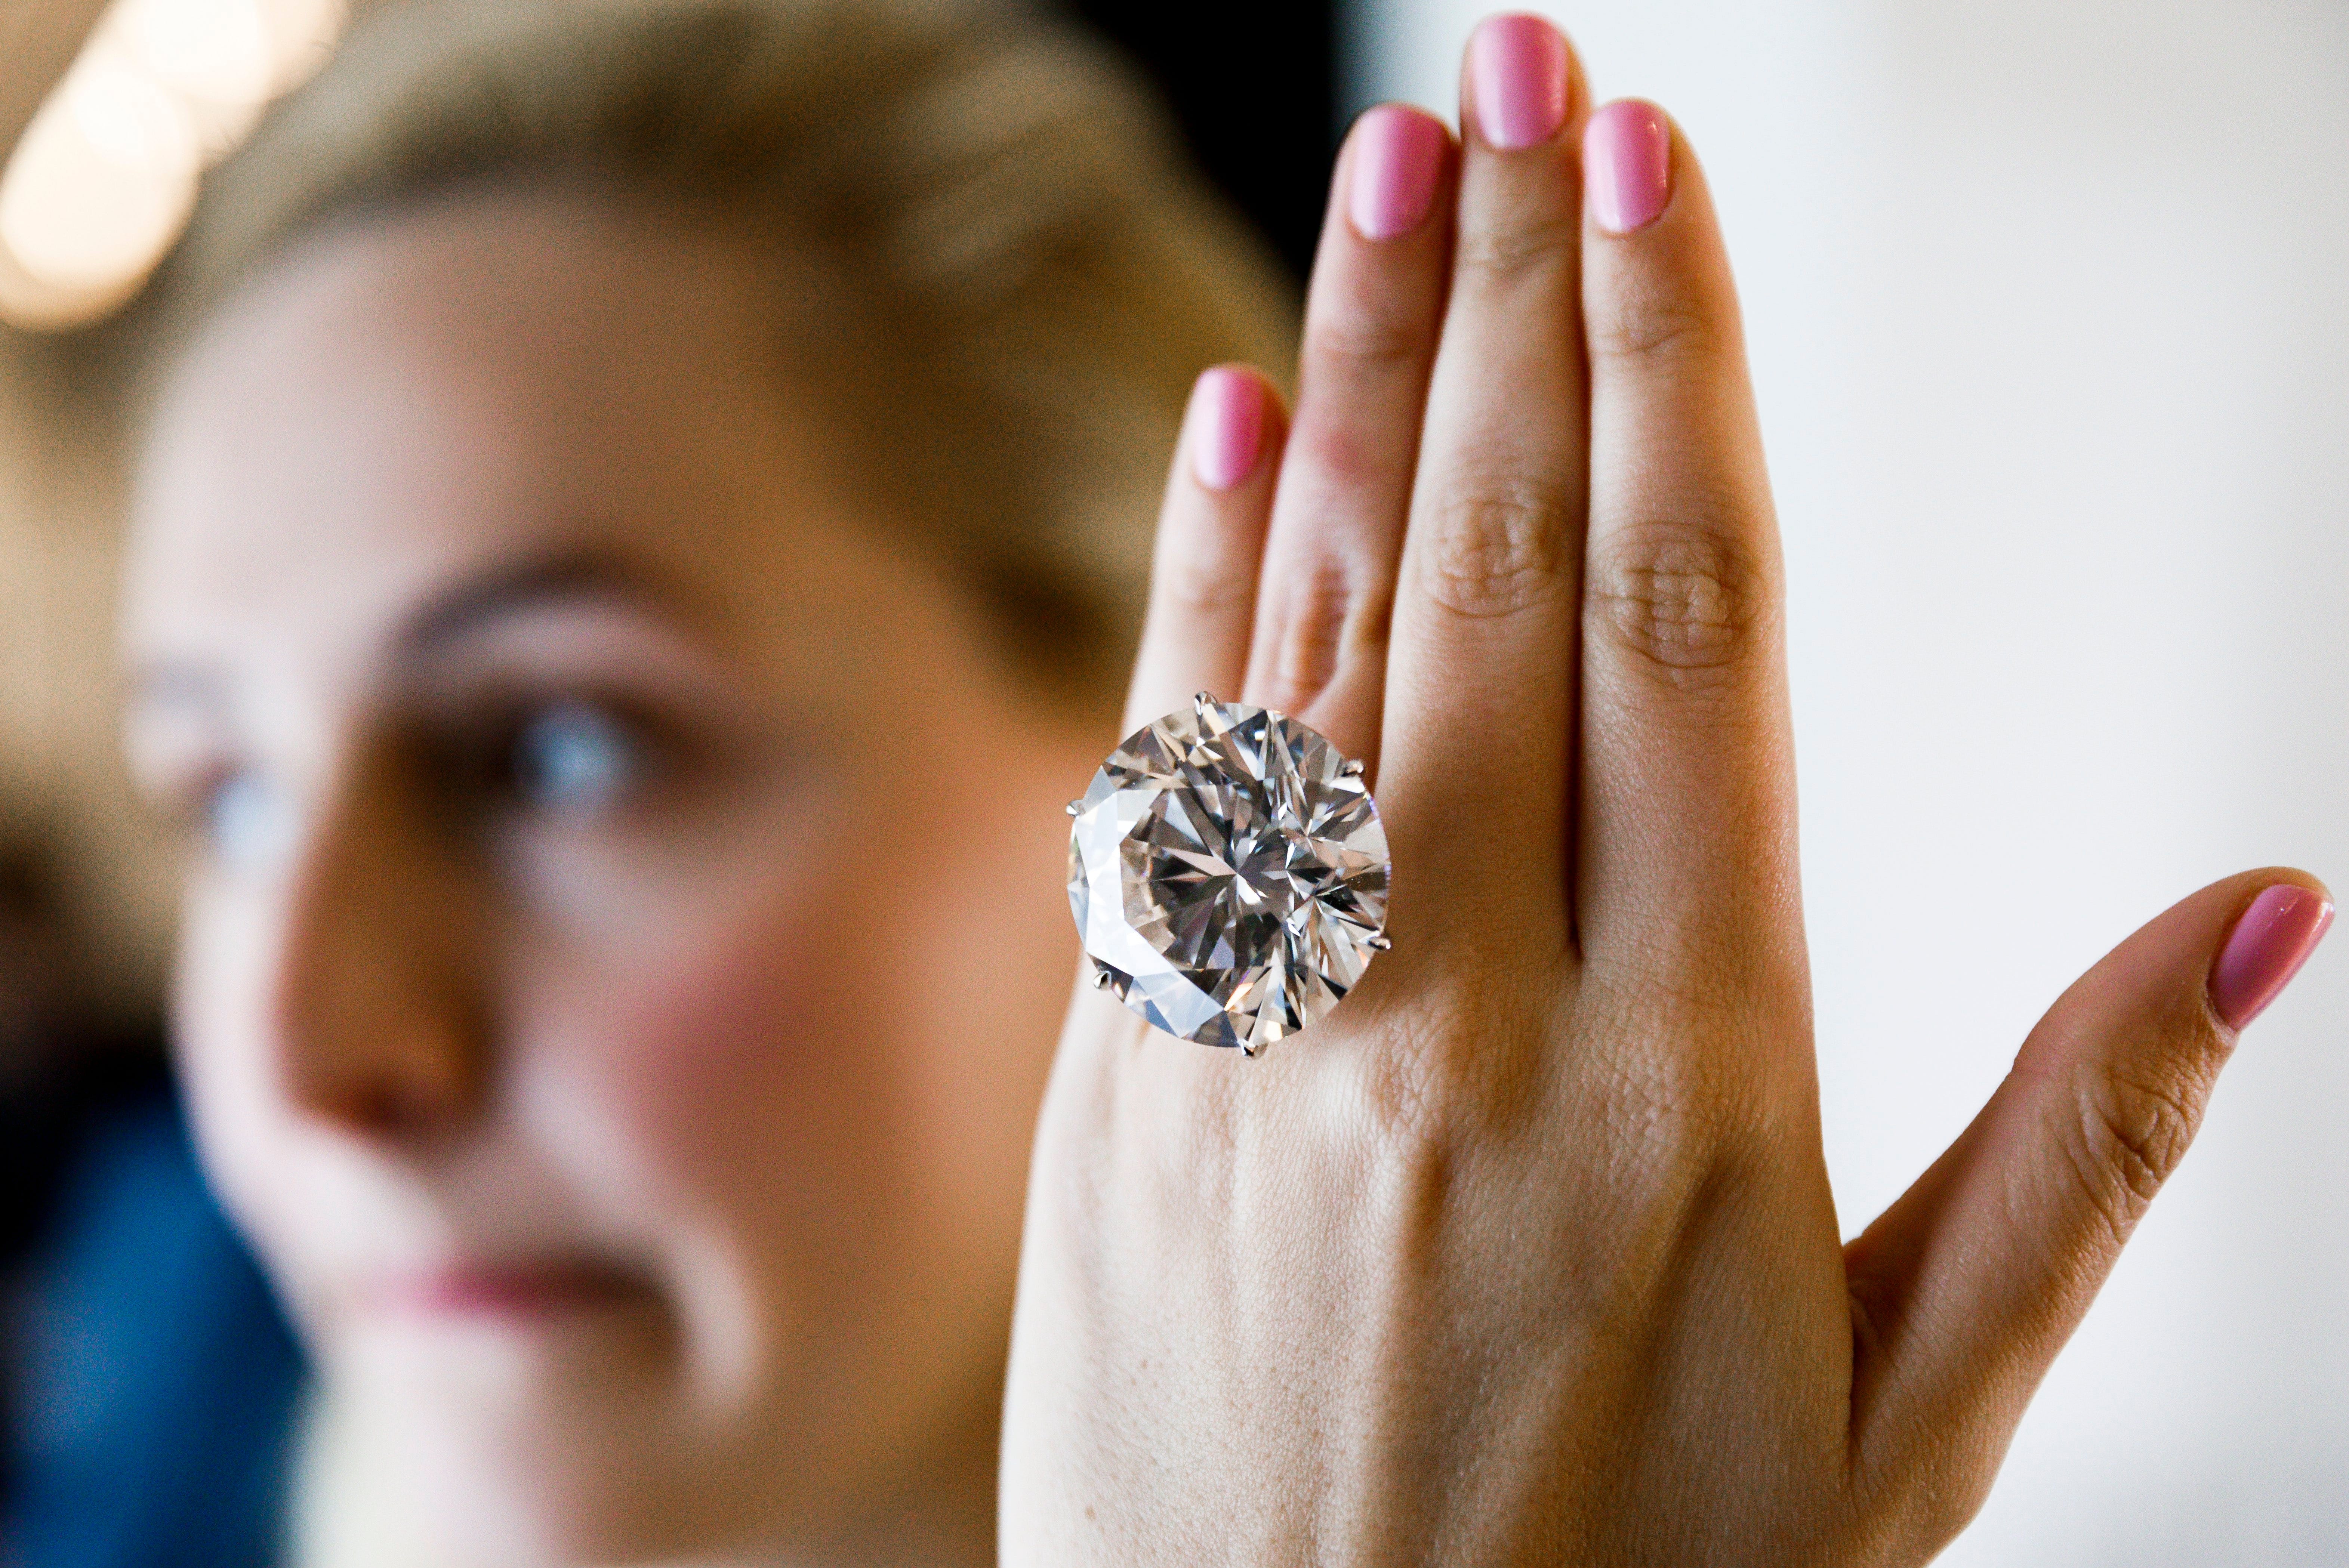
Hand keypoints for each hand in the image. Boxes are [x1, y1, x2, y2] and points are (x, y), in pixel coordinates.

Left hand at [1000, 14, 2333, 1563]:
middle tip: (1520, 70)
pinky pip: (1177, 761)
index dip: (1674, 373)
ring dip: (1366, 368)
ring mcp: (1267, 1022)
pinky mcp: (1130, 1062)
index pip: (1685, 629)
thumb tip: (2269, 920)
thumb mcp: (1905, 1420)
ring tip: (1398, 155)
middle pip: (1498, 568)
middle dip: (1518, 296)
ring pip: (1329, 620)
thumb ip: (2079, 1154)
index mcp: (1685, 1071)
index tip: (1657, 174)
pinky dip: (1207, 571)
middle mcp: (1461, 1002)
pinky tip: (1237, 408)